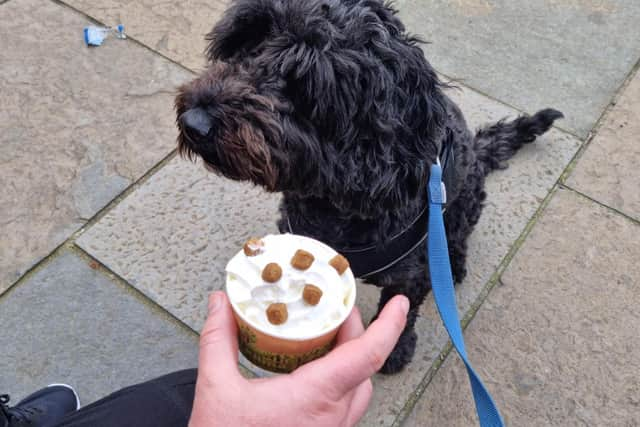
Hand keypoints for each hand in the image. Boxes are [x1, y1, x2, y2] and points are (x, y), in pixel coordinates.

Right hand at [188, 291, 408, 426]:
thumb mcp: (216, 390)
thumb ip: (219, 340)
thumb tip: (220, 305)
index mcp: (315, 398)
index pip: (368, 354)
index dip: (389, 324)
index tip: (399, 304)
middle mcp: (332, 417)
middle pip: (364, 364)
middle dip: (356, 330)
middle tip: (339, 307)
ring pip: (359, 387)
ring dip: (352, 357)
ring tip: (330, 334)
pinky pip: (346, 405)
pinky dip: (341, 379)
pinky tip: (316, 370)